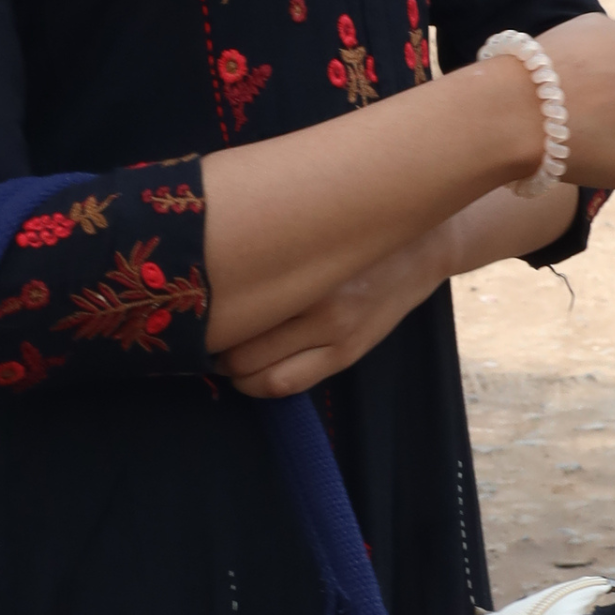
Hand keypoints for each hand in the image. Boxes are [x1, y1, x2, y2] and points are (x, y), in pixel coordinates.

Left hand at [214, 221, 454, 400]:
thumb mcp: (313, 230)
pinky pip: (290, 384)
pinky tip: (250, 373)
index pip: (234, 309)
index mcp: (306, 268)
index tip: (189, 312)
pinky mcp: (349, 353)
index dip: (201, 318)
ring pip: (262, 375)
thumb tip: (212, 272)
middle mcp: (320, 305)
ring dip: (233, 374)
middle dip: (212, 350)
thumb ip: (270, 251)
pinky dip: (260, 385)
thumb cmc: (355, 229)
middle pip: (240, 347)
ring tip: (223, 359)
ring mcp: (337, 334)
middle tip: (201, 337)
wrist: (425, 245)